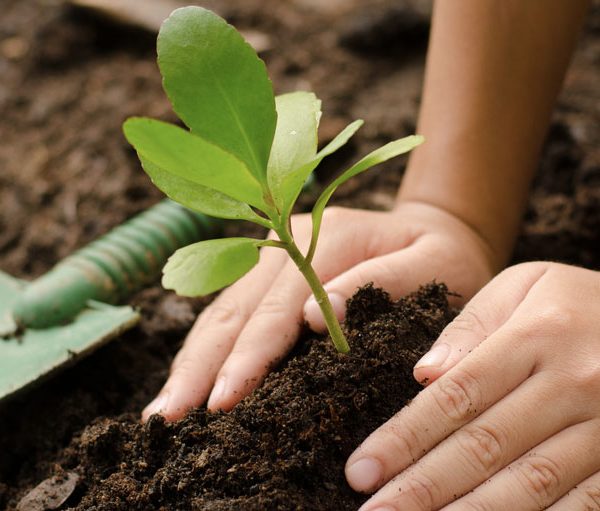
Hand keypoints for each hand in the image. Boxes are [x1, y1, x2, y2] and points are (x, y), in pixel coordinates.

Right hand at [142, 201, 494, 420]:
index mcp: (326, 237)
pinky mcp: (268, 274)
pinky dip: (205, 350)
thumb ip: (381, 283)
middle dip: (200, 367)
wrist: (434, 230)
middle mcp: (286, 242)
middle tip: (167, 419)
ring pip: (221, 312)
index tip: (223, 401)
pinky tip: (188, 381)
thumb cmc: (442, 256)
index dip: (248, 355)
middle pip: (234, 310)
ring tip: (163, 410)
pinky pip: (229, 313)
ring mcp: (272, 256)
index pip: (278, 306)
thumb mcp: (434, 264)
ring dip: (191, 362)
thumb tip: (315, 317)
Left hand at [347, 262, 599, 509]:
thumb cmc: (575, 298)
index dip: (404, 438)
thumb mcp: (523, 286)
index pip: (456, 397)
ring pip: (531, 484)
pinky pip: (584, 502)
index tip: (361, 469)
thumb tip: (424, 374)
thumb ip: (472, 327)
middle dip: (422, 486)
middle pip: (484, 446)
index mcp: (536, 336)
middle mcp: (573, 384)